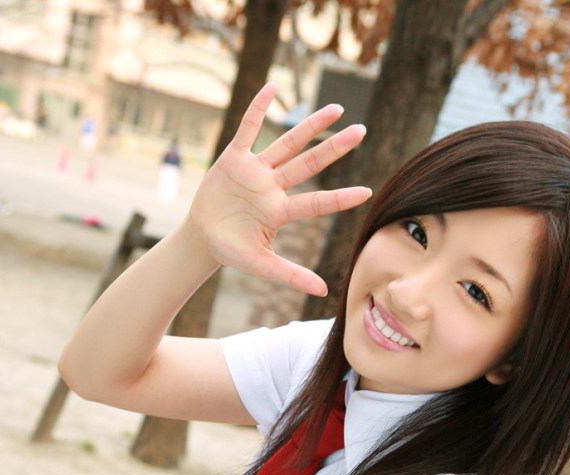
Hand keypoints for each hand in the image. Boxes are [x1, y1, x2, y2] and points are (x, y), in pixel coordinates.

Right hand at [186, 83, 371, 296]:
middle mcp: (273, 187)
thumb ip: (291, 275)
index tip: (366, 192)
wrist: (203, 239)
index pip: (316, 202)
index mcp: (281, 212)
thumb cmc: (233, 252)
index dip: (339, 198)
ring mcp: (256, 171)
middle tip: (361, 130)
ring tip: (337, 109)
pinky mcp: (234, 158)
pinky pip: (248, 128)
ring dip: (311, 126)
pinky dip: (259, 108)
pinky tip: (273, 87)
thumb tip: (324, 291)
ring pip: (288, 143)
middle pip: (309, 163)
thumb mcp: (261, 265)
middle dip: (335, 147)